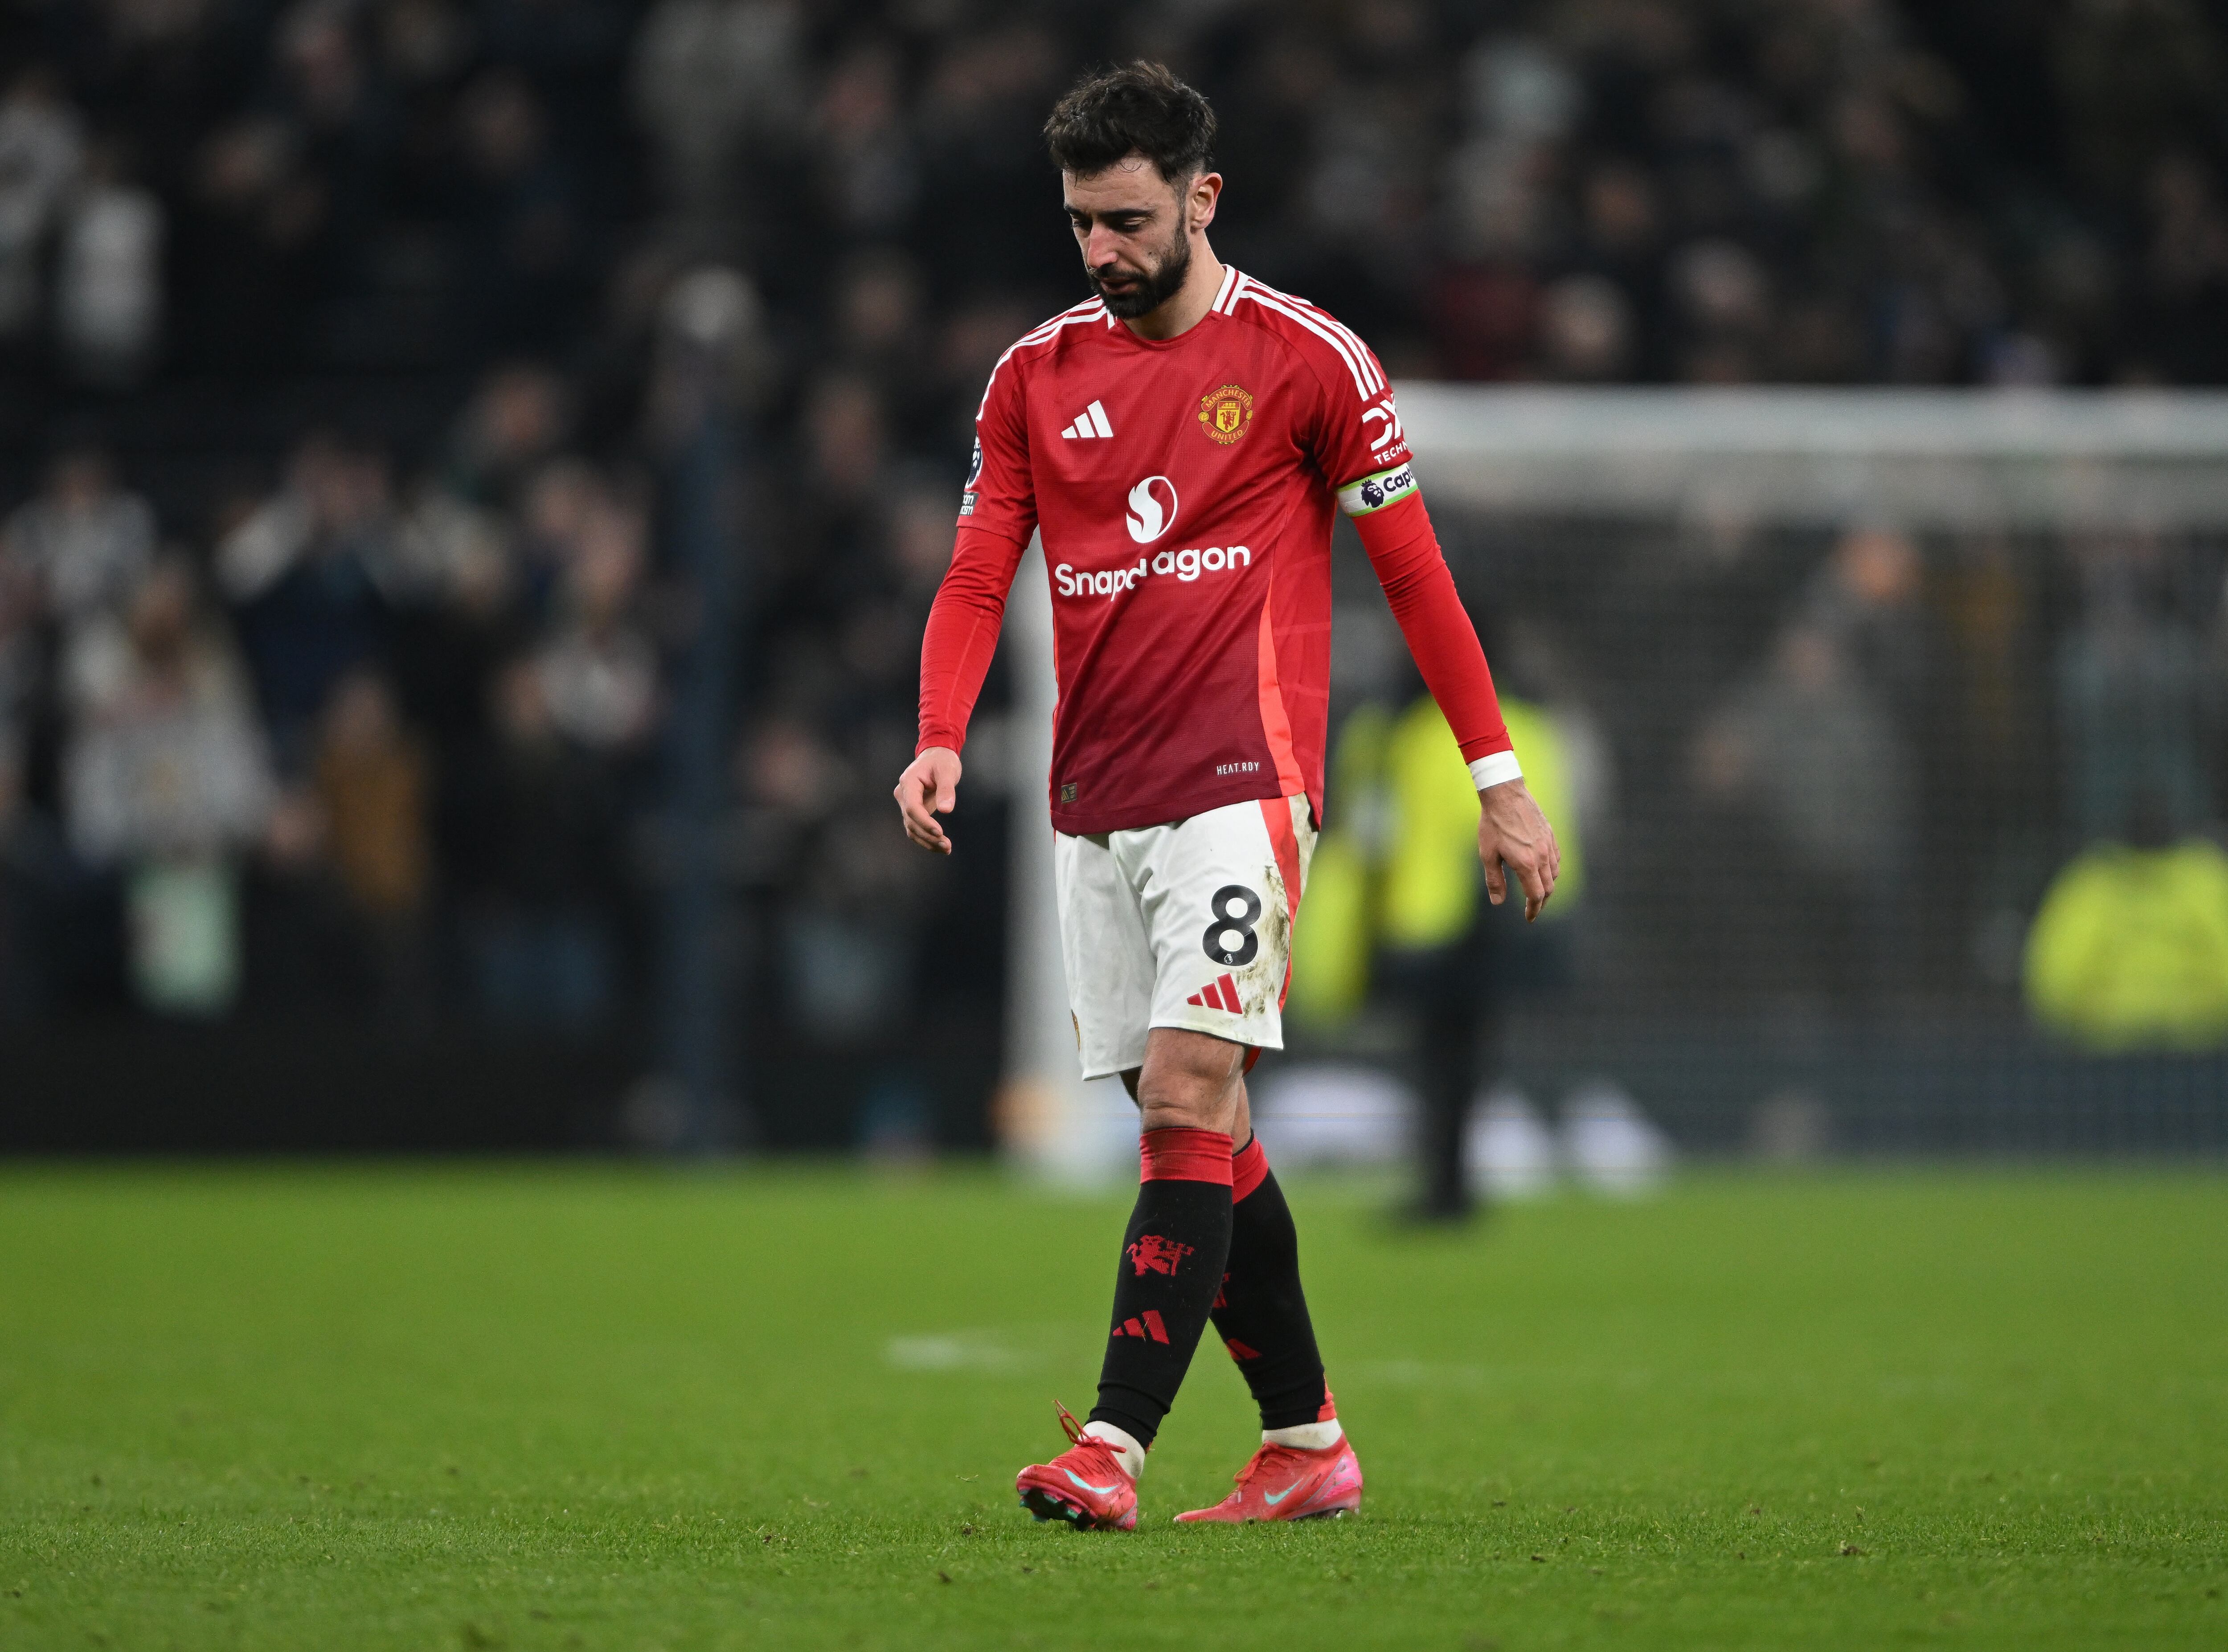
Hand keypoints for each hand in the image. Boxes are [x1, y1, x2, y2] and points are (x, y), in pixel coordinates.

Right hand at [894, 745, 962, 853]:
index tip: (939, 833)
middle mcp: (903, 794)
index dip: (924, 822)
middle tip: (947, 846)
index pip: (912, 807)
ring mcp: (906, 803)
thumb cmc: (942, 761)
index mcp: (909, 782)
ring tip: (946, 849)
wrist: (937, 757)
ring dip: (927, 841)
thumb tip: (946, 810)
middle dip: (928, 836)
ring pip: (912, 828)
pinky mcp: (913, 810)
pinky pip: (916, 828)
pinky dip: (927, 838)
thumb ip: (946, 789)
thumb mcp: (947, 771)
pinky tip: (940, 846)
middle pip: (911, 821)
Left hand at [1478, 778, 1558, 921]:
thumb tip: (1498, 902)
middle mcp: (1541, 856)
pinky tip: (1543, 870)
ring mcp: (1548, 844)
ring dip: (1548, 886)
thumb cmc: (1493, 824)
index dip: (1533, 909)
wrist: (1505, 794)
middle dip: (1541, 902)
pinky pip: (1556, 859)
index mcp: (1526, 864)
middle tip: (1533, 909)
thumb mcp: (1488, 854)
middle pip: (1549, 887)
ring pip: (1555, 873)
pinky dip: (1552, 870)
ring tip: (1538, 892)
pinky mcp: (1550, 834)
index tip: (1529, 918)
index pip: (1536, 895)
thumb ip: (1495, 880)